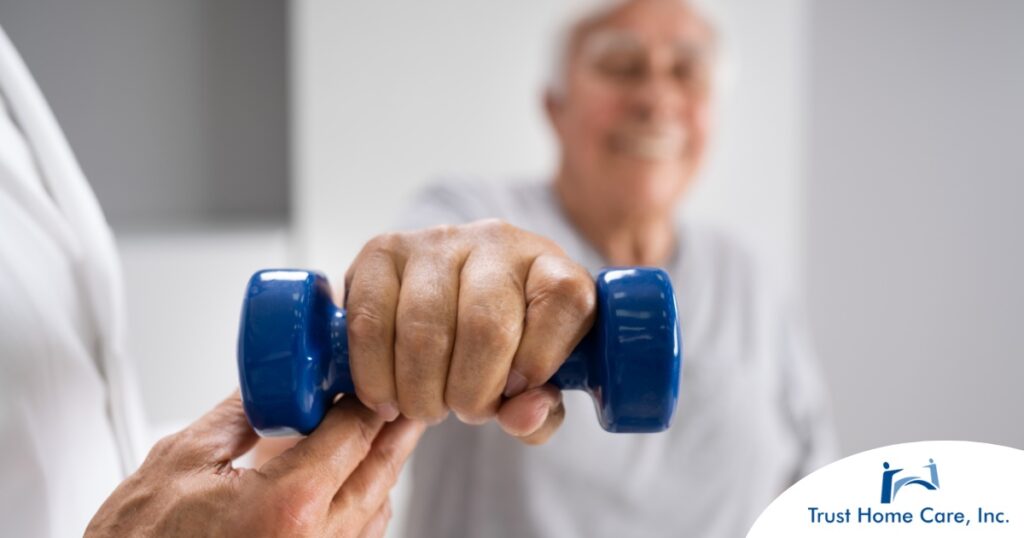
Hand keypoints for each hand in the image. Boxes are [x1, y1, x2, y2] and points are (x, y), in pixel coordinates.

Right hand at [86, 392, 423, 537]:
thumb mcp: (180, 461)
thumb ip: (236, 415)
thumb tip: (268, 385)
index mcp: (289, 505)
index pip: (355, 433)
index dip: (369, 396)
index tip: (372, 373)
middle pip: (381, 470)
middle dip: (394, 428)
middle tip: (403, 398)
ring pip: (377, 508)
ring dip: (381, 467)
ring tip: (381, 432)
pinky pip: (359, 537)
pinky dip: (364, 503)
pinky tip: (351, 480)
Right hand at [344, 219, 595, 443]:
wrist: (449, 307)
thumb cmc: (504, 351)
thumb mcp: (537, 386)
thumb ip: (540, 412)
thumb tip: (522, 414)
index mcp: (551, 267)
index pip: (563, 298)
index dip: (541, 358)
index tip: (519, 390)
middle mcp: (497, 241)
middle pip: (486, 326)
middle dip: (471, 393)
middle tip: (464, 411)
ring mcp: (436, 241)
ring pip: (423, 329)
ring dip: (421, 392)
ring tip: (426, 406)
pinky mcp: (382, 251)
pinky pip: (369, 321)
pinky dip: (375, 374)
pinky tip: (387, 396)